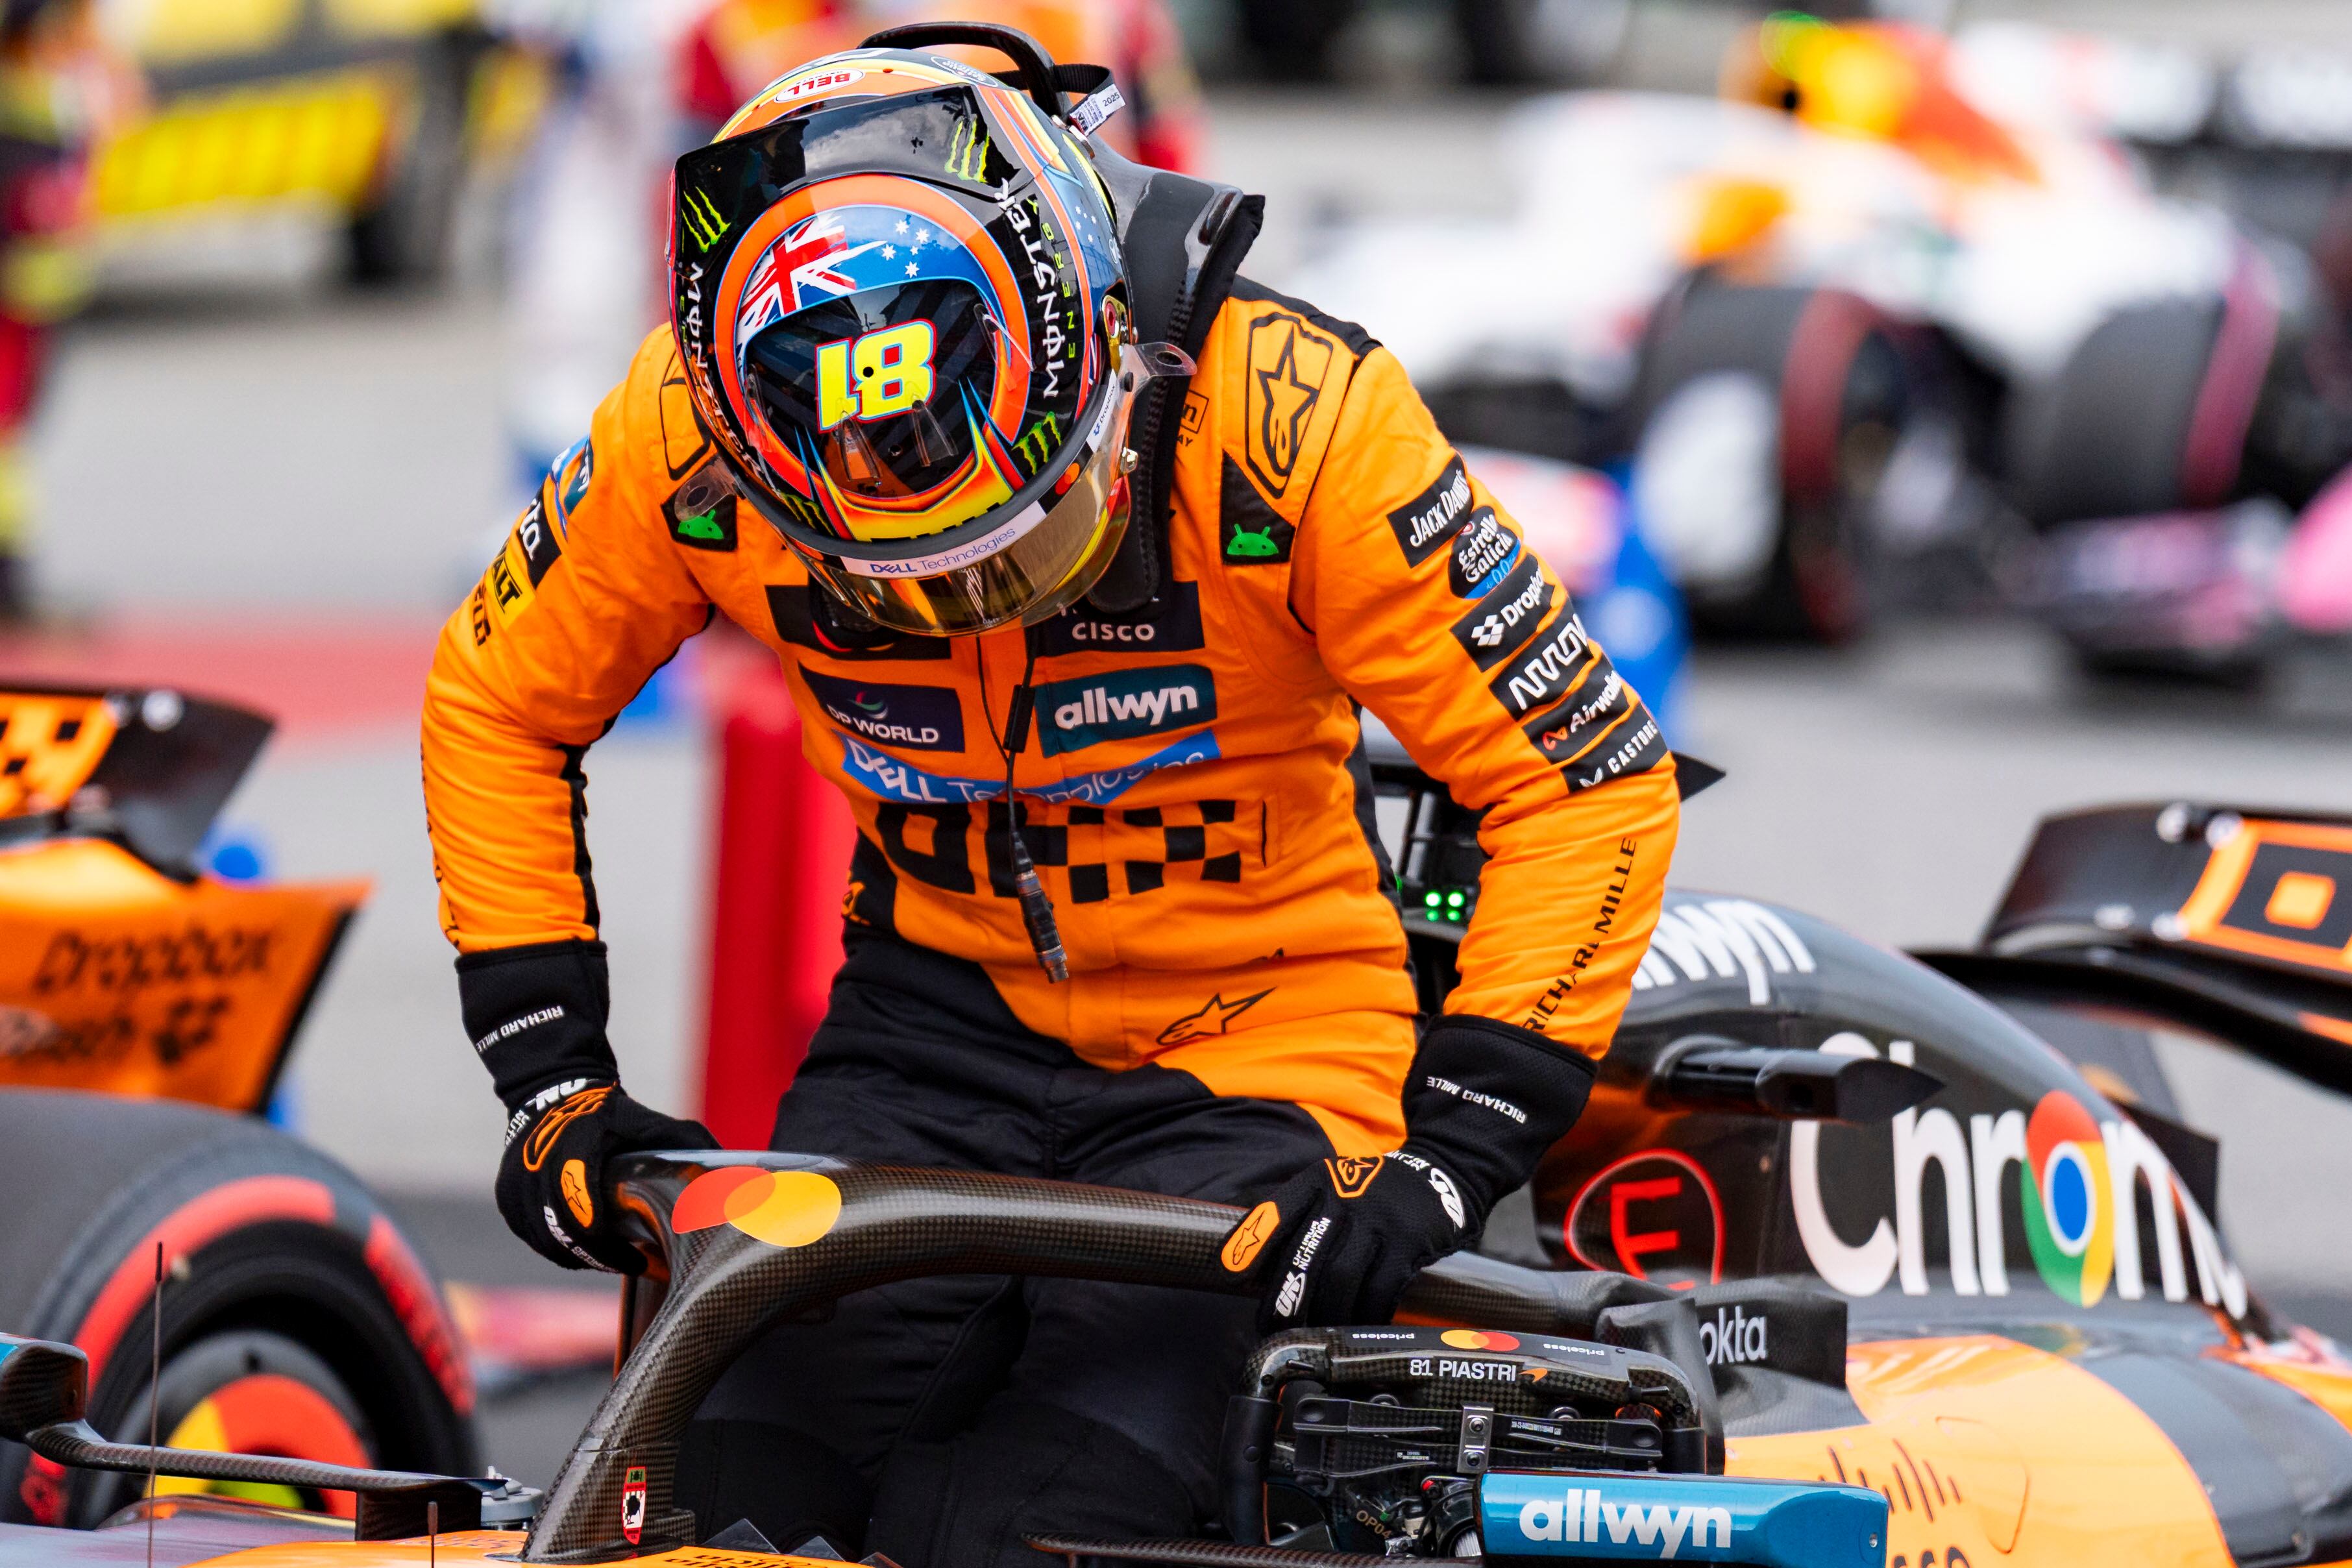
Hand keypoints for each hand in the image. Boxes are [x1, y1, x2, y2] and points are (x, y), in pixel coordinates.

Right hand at [495, 1078, 713, 1271]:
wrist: (551, 1090)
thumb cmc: (607, 1110)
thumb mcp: (645, 1119)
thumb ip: (682, 1141)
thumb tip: (727, 1170)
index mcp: (574, 1151)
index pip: (584, 1214)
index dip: (609, 1248)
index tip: (637, 1260)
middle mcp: (537, 1171)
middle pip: (564, 1237)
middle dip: (599, 1258)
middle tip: (630, 1265)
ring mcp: (516, 1186)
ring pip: (546, 1243)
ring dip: (579, 1257)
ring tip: (611, 1259)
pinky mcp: (506, 1198)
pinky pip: (532, 1237)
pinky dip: (558, 1248)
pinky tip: (585, 1249)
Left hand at [1223, 1148, 1470, 1332]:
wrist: (1437, 1176)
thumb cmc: (1372, 1195)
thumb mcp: (1333, 1188)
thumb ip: (1299, 1217)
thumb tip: (1252, 1265)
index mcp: (1318, 1180)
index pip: (1276, 1210)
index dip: (1250, 1243)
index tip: (1229, 1274)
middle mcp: (1345, 1196)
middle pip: (1307, 1257)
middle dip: (1285, 1301)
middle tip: (1272, 1330)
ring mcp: (1379, 1219)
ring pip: (1341, 1279)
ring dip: (1324, 1315)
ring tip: (1313, 1336)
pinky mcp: (1408, 1242)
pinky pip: (1380, 1290)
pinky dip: (1364, 1315)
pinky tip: (1355, 1328)